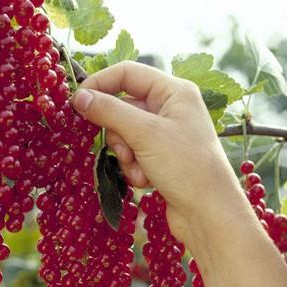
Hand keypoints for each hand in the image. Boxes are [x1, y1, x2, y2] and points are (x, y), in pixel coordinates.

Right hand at [70, 61, 247, 247]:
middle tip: (126, 151)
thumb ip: (110, 111)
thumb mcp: (145, 134)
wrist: (209, 213)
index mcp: (174, 91)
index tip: (77, 103)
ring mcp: (167, 136)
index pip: (127, 73)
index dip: (100, 85)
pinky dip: (135, 169)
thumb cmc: (185, 166)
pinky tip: (148, 182)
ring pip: (126, 136)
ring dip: (126, 156)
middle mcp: (171, 109)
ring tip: (141, 171)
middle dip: (119, 134)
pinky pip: (135, 156)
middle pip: (124, 108)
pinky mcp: (163, 160)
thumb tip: (79, 97)